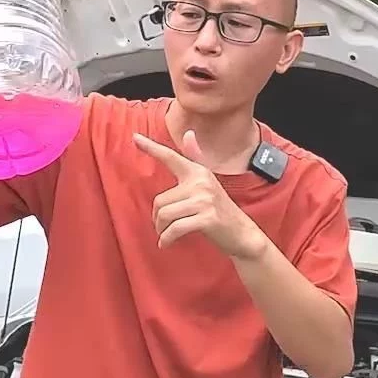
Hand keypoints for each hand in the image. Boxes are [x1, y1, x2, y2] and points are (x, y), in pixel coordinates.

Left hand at [133, 131, 268, 258]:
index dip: (151, 147)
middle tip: (164, 227)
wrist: (242, 233)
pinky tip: (166, 244)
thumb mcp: (207, 183)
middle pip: (160, 201)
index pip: (171, 157)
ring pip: (165, 215)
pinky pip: (175, 229)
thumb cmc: (219, 210)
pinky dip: (167, 239)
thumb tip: (189, 133)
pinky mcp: (207, 218)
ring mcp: (205, 200)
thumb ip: (195, 159)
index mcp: (198, 172)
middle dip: (158, 219)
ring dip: (161, 230)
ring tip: (166, 235)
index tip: (135, 138)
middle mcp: (201, 182)